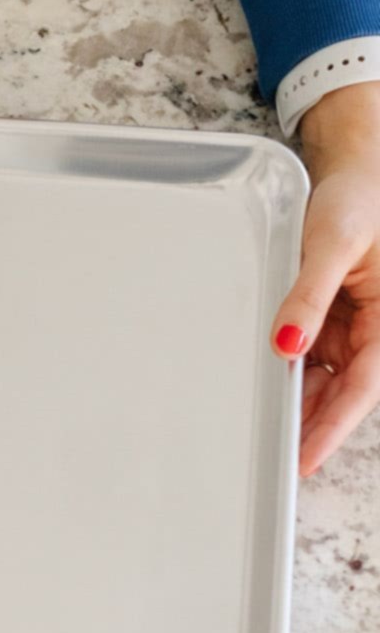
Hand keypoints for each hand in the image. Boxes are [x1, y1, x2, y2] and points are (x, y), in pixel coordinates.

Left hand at [272, 81, 379, 476]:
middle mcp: (374, 330)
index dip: (333, 426)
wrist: (358, 171)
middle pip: (342, 392)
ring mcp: (351, 329)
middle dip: (311, 426)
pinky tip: (264, 393)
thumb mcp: (334, 242)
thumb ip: (309, 293)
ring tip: (262, 435)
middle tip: (273, 461)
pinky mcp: (330, 322)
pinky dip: (289, 377)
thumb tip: (287, 344)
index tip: (305, 458)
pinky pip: (310, 360)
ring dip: (298, 406)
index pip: (362, 385)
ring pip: (324, 381)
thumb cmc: (359, 198)